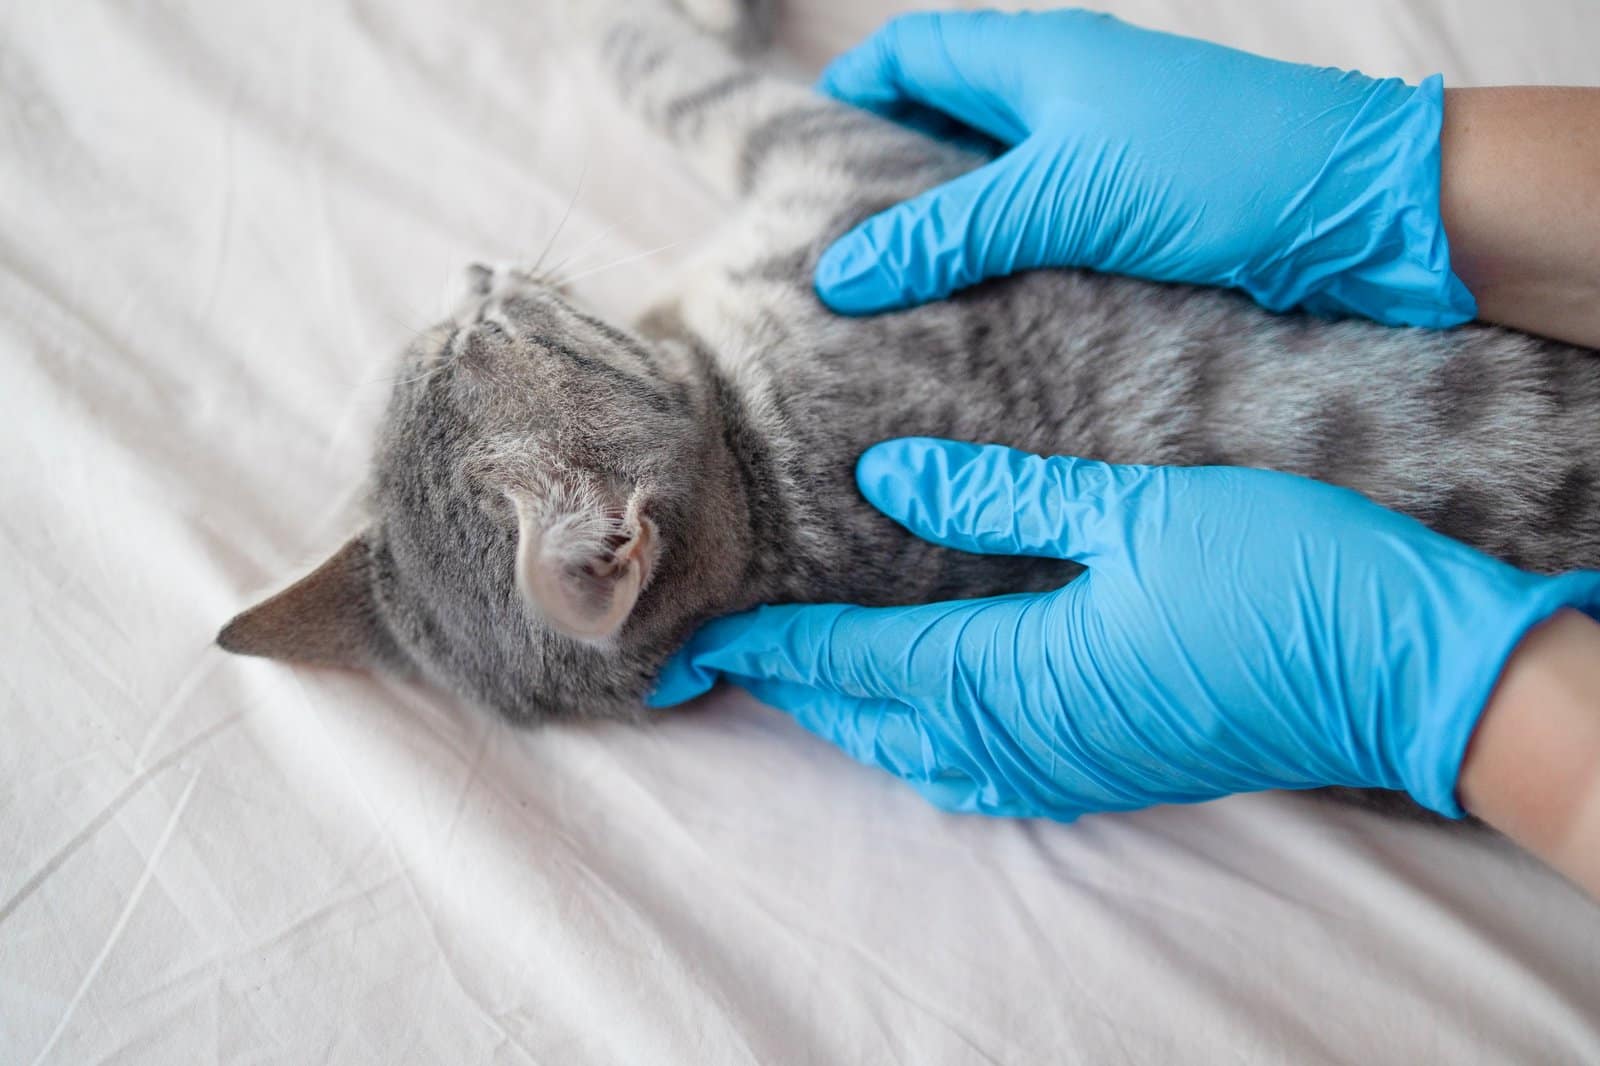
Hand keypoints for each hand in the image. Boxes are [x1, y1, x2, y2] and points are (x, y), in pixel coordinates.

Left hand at [651, 439, 1599, 820]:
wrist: (1399, 668)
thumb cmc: (1275, 577)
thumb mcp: (1133, 512)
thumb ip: (1001, 497)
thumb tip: (889, 476)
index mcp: (1014, 674)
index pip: (850, 662)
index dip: (764, 643)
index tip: (689, 630)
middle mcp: (1025, 740)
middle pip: (870, 721)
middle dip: (790, 688)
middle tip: (723, 650)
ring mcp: (1068, 769)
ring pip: (918, 758)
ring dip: (851, 717)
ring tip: (805, 669)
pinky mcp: (1107, 771)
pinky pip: (978, 771)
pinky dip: (919, 738)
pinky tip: (918, 701)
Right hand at [813, 9, 1475, 328]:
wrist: (1355, 209)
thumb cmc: (1217, 168)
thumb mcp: (1062, 198)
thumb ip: (947, 234)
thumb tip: (838, 273)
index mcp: (1034, 53)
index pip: (908, 52)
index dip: (847, 96)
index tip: (800, 162)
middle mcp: (1059, 89)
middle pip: (939, 114)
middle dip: (882, 171)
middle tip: (830, 243)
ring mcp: (1096, 147)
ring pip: (987, 177)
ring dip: (941, 225)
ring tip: (886, 291)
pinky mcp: (1128, 204)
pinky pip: (1036, 222)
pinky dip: (997, 256)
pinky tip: (973, 310)